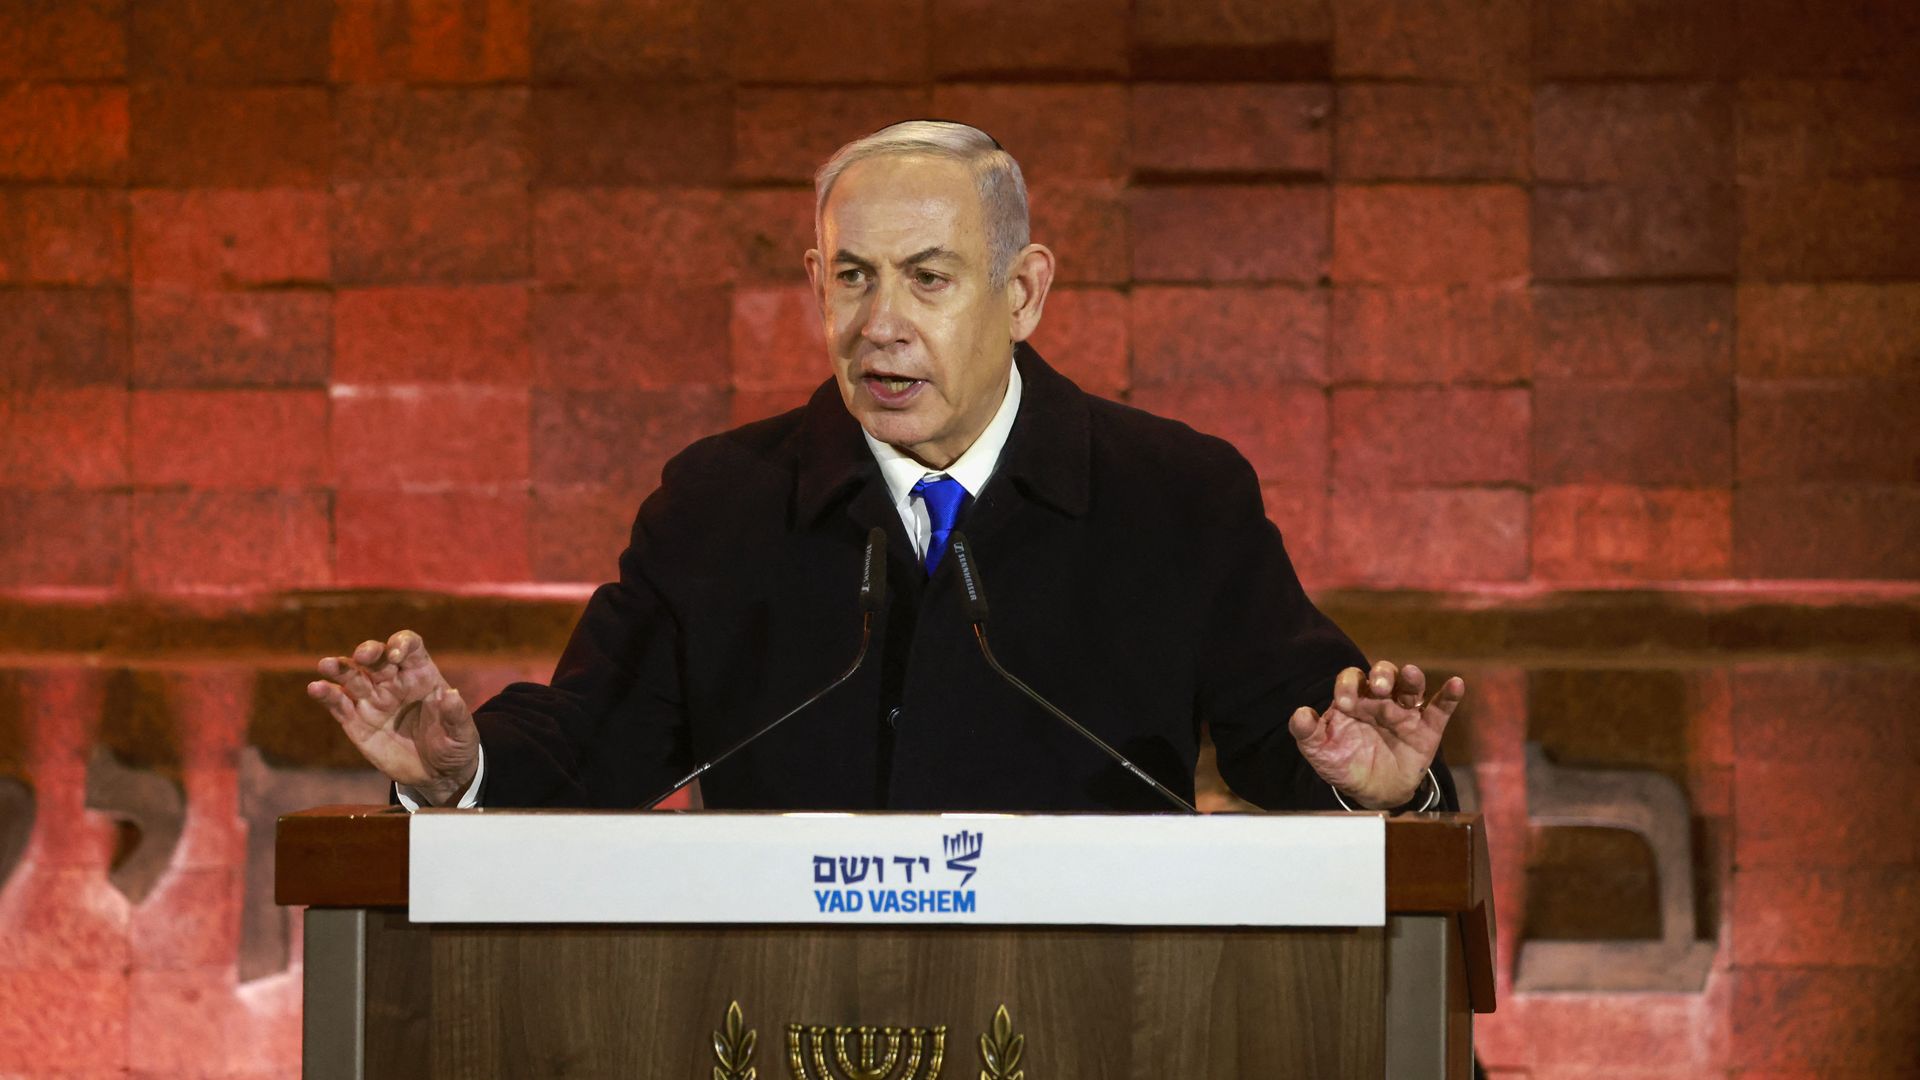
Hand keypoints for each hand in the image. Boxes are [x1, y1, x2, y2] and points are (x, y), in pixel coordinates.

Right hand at [307, 629, 478, 805]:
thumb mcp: (462, 733)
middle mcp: (394, 682)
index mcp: (422, 675)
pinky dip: (327, 695)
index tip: (397, 655)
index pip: (410, 647)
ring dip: (339, 668)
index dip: (402, 644)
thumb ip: (456, 714)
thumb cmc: (454, 746)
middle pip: (377, 657)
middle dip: (369, 651)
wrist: (437, 775)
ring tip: (326, 664)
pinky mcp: (356, 722)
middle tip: (362, 655)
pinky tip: (316, 688)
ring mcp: (373, 701)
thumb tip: (450, 694)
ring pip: (352, 676)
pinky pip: (339, 704)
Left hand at [1288, 661, 1462, 809]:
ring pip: (1410, 687)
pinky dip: (1449, 696)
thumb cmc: (1343, 764)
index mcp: (1353, 700)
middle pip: (1384, 676)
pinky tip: (1457, 684)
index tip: (1345, 702)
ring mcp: (1404, 713)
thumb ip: (1307, 733)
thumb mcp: (1320, 751)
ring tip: (1410, 674)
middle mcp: (1380, 700)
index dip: (1348, 686)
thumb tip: (1299, 714)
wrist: (1371, 792)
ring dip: (1411, 679)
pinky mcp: (1426, 730)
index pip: (1351, 681)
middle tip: (1380, 686)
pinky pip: (1440, 709)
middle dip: (1382, 676)